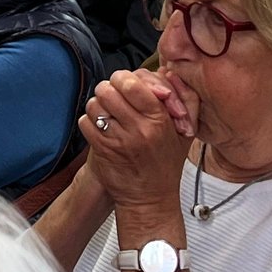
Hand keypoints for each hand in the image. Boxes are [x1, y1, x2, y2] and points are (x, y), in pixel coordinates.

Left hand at [78, 69, 195, 210]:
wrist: (150, 199)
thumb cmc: (166, 163)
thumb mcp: (186, 132)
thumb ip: (185, 98)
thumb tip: (168, 73)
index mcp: (159, 120)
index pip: (132, 83)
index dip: (124, 79)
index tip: (126, 84)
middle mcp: (138, 129)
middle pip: (108, 90)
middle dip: (109, 89)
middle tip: (114, 96)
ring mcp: (118, 140)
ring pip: (95, 105)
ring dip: (98, 105)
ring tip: (108, 113)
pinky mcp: (102, 151)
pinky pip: (85, 123)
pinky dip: (89, 122)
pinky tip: (101, 127)